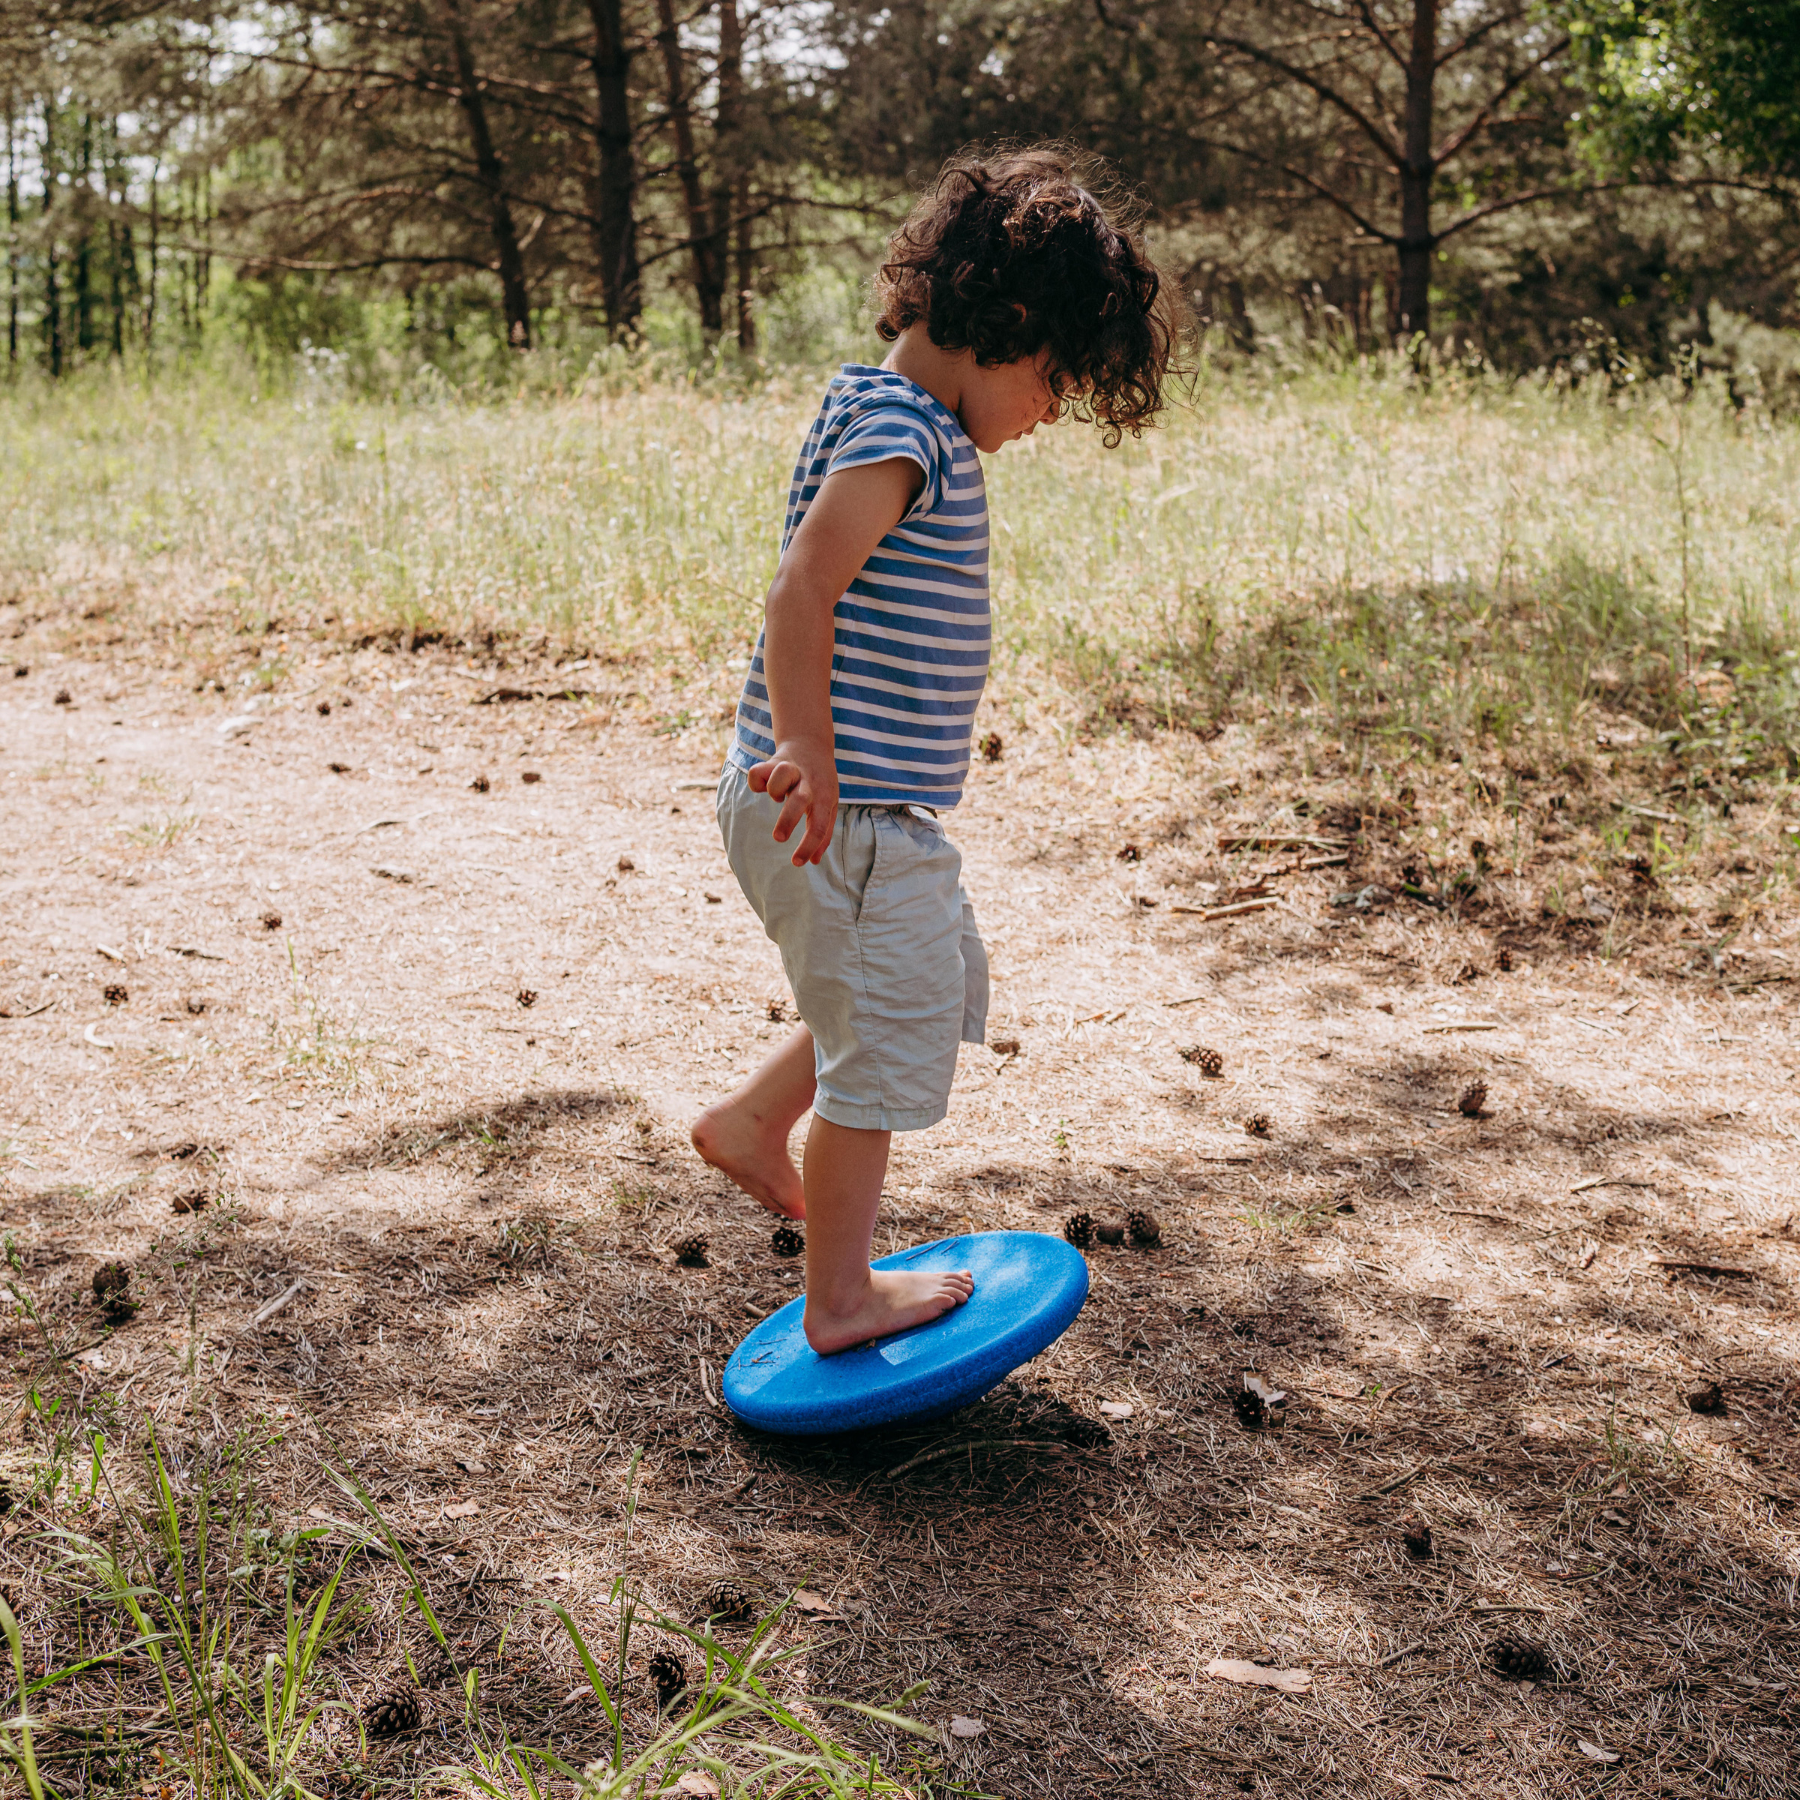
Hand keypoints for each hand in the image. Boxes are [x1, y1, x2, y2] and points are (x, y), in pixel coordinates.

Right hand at [748, 737, 837, 865]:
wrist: (811, 744)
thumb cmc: (820, 782)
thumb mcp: (829, 804)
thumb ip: (823, 832)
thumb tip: (814, 861)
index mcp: (824, 796)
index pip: (819, 825)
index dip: (808, 846)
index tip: (797, 863)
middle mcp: (808, 782)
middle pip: (800, 800)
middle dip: (788, 820)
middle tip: (778, 838)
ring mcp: (790, 769)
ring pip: (779, 777)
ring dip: (774, 790)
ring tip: (777, 797)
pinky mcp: (772, 761)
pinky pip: (757, 772)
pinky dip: (756, 781)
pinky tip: (764, 784)